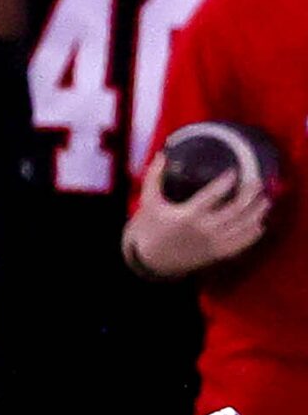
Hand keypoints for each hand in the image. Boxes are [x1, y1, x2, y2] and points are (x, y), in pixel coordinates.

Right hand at [125, 153, 269, 279]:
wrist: (151, 260)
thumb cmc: (150, 228)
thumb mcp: (149, 201)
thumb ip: (154, 177)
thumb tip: (161, 154)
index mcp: (188, 215)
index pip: (213, 194)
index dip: (226, 181)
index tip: (233, 171)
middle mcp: (204, 229)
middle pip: (236, 209)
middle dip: (250, 193)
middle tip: (257, 181)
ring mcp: (213, 242)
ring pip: (244, 226)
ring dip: (257, 212)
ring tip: (264, 199)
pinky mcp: (217, 253)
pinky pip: (242, 243)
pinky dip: (254, 233)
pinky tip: (259, 223)